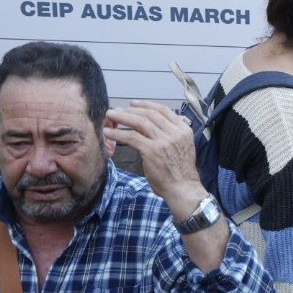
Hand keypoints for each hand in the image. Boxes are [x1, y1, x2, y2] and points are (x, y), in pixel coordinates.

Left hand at [103, 101, 204, 217]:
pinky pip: (131, 137)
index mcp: (183, 130)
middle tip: (117, 110)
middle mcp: (175, 132)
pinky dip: (118, 133)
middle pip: (149, 114)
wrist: (183, 188)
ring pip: (139, 122)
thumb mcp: (182, 147)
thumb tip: (157, 128)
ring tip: (110, 116)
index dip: (146, 104)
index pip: (163, 110)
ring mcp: (164, 141)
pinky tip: (109, 132)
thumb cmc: (181, 172)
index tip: (133, 104)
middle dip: (131, 110)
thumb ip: (172, 136)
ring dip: (122, 117)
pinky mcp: (152, 150)